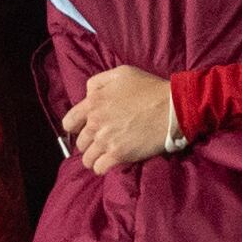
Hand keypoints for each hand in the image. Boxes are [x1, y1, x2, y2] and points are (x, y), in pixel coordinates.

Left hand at [60, 66, 181, 172]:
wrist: (172, 107)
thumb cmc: (149, 88)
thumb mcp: (121, 73)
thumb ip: (98, 82)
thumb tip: (87, 95)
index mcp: (93, 102)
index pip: (69, 122)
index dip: (76, 128)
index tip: (86, 129)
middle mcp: (95, 122)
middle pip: (80, 143)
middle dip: (89, 143)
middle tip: (102, 142)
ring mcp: (105, 140)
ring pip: (87, 159)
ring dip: (94, 158)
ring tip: (105, 155)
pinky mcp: (118, 154)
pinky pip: (99, 168)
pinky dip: (103, 167)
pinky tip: (110, 163)